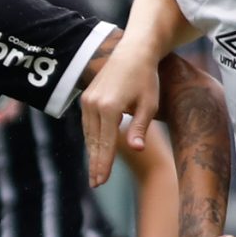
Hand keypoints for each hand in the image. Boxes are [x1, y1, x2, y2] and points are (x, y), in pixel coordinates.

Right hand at [77, 45, 161, 187]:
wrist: (133, 52)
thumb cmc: (146, 79)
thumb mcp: (149, 104)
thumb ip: (140, 127)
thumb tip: (136, 149)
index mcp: (110, 108)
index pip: (106, 143)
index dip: (104, 165)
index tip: (101, 181)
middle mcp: (94, 104)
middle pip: (94, 142)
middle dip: (96, 164)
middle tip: (96, 183)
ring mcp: (87, 100)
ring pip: (89, 134)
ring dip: (92, 153)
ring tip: (95, 172)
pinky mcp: (86, 97)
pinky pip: (87, 124)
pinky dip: (91, 139)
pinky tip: (95, 150)